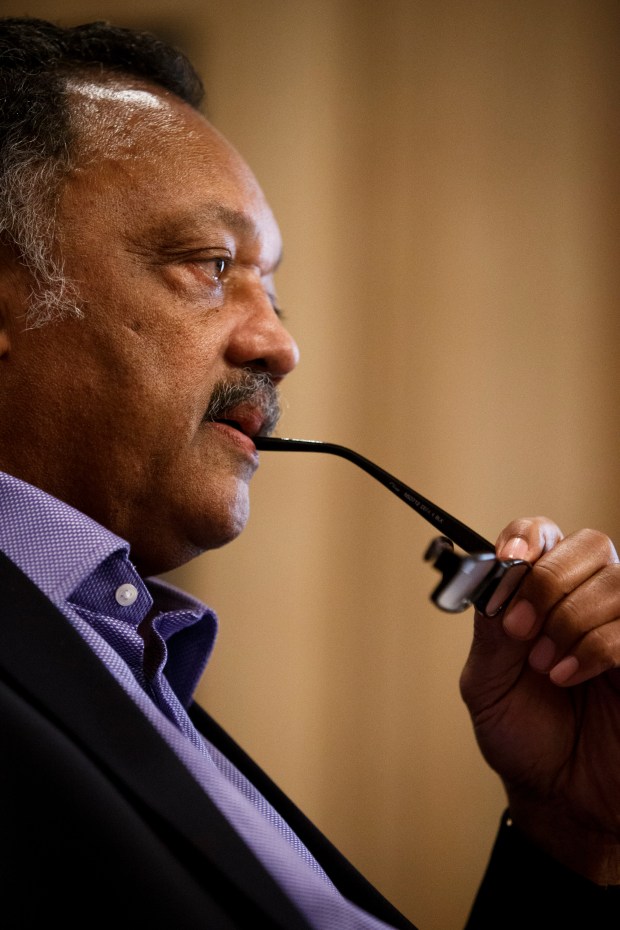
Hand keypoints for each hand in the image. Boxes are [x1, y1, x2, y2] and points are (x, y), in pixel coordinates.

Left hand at [459, 517, 619, 882]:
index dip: (529, 536)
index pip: (546, 535)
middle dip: (549, 582)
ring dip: (570, 621)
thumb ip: (492, 629)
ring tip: (544, 665)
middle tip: (520, 627)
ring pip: (615, 582)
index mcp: (547, 596)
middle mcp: (591, 603)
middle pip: (590, 546)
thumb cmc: (523, 736)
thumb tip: (496, 576)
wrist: (557, 796)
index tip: (509, 557)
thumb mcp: (486, 682)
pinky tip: (567, 676)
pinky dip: (595, 648)